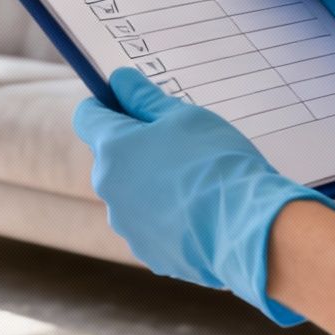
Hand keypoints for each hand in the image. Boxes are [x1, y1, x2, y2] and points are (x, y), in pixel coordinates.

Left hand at [72, 68, 330, 323]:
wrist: (247, 228)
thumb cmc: (215, 164)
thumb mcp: (184, 116)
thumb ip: (144, 97)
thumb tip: (118, 81)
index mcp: (112, 149)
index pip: (88, 116)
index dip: (108, 105)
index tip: (132, 103)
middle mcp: (108, 188)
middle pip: (112, 157)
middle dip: (137, 147)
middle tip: (179, 145)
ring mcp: (126, 225)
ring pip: (131, 193)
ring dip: (151, 183)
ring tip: (194, 183)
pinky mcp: (148, 252)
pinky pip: (151, 224)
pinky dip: (167, 216)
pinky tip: (199, 213)